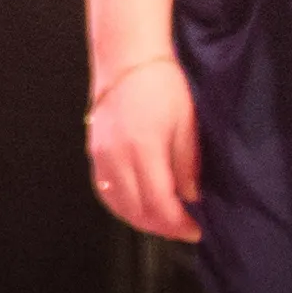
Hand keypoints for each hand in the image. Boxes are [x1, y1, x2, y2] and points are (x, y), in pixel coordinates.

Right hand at [86, 58, 200, 247]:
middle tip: (184, 230)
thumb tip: (191, 197)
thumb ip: (187, 166)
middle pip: (137, 211)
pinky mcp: (95, 154)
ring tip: (164, 222)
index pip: (160, 204)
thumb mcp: (186, 125)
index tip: (196, 230)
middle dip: (163, 227)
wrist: (128, 62)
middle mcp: (118, 158)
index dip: (178, 224)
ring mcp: (102, 157)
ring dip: (142, 221)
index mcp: (144, 150)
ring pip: (118, 206)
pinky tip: (138, 208)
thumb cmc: (161, 87)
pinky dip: (123, 207)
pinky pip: (105, 192)